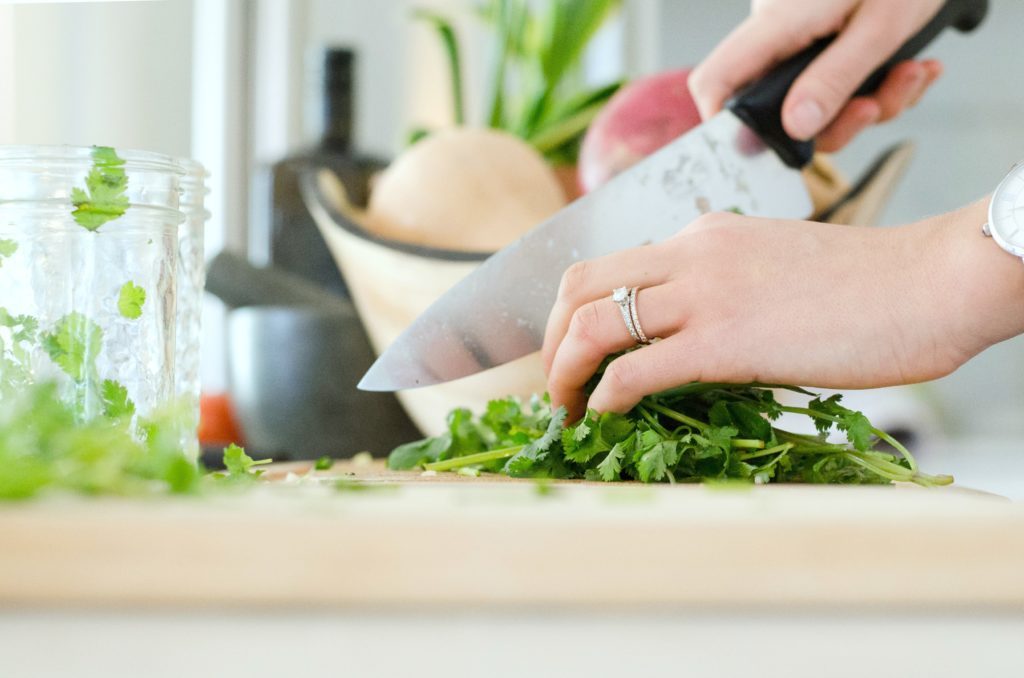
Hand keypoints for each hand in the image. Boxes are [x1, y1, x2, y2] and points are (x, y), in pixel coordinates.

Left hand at [542, 200, 1023, 421]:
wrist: (928, 282)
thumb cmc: (864, 286)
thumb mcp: (771, 266)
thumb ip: (720, 288)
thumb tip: (684, 338)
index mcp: (701, 236)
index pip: (608, 265)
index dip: (571, 311)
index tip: (571, 352)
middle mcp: (690, 254)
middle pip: (578, 286)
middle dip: (549, 340)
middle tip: (554, 384)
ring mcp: (704, 294)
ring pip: (592, 324)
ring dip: (563, 373)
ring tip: (565, 410)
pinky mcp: (725, 341)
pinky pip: (636, 371)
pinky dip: (604, 397)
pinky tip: (604, 416)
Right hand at [688, 0, 944, 150]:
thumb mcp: (881, 26)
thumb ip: (835, 78)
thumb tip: (795, 128)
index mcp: (777, 22)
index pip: (717, 80)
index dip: (722, 123)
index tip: (758, 152)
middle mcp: (780, 34)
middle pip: (778, 108)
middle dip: (837, 122)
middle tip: (877, 106)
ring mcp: (801, 39)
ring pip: (817, 103)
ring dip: (872, 103)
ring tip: (912, 73)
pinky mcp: (826, 41)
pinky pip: (839, 84)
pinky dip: (880, 86)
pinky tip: (912, 66)